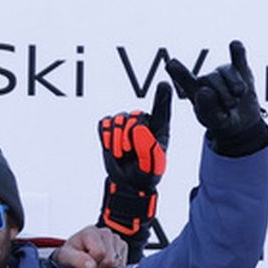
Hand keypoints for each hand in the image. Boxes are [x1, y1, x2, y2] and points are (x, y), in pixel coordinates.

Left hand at [53, 224, 122, 267]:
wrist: (75, 254)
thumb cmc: (71, 254)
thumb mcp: (66, 257)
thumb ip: (77, 260)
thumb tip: (91, 266)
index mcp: (91, 231)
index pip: (100, 253)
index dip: (92, 264)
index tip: (84, 263)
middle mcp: (105, 232)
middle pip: (110, 259)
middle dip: (100, 267)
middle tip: (90, 264)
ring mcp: (115, 238)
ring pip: (117, 262)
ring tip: (96, 263)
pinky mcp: (122, 246)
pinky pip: (122, 263)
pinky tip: (104, 264)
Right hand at [97, 82, 172, 240]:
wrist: (127, 183)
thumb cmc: (145, 173)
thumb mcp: (153, 164)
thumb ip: (147, 146)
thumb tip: (137, 127)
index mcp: (160, 128)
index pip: (162, 110)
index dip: (163, 97)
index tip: (164, 84)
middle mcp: (143, 122)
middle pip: (134, 115)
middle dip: (128, 135)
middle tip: (128, 152)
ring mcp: (126, 123)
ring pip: (117, 120)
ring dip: (116, 140)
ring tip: (122, 153)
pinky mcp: (110, 128)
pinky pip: (103, 124)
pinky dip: (105, 137)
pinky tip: (111, 147)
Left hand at [165, 39, 267, 157]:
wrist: (241, 120)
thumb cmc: (221, 120)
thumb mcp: (214, 121)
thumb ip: (208, 109)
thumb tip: (204, 90)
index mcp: (194, 90)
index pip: (184, 79)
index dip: (179, 72)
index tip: (171, 64)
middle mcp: (206, 78)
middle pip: (211, 78)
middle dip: (223, 94)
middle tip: (230, 106)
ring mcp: (223, 71)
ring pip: (227, 72)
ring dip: (235, 86)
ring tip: (238, 97)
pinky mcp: (241, 68)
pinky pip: (239, 58)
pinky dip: (237, 53)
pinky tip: (234, 45)